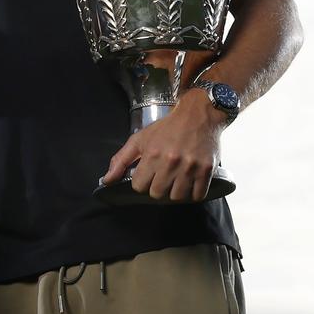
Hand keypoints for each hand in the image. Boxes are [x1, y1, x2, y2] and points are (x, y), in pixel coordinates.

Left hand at [101, 88, 224, 201]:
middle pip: (157, 194)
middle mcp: (170, 162)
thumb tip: (106, 180)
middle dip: (156, 188)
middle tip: (160, 178)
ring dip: (174, 193)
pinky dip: (192, 194)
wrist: (198, 116)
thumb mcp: (139, 139)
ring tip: (174, 181)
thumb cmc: (166, 128)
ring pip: (177, 197)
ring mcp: (190, 167)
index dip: (140, 183)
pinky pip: (197, 195)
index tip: (146, 176)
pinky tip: (189, 184)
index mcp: (152, 154)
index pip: (139, 186)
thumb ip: (121, 160)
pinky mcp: (207, 170)